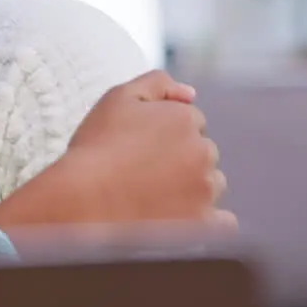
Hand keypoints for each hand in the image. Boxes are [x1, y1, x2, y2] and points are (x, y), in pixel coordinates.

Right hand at [57, 70, 233, 227]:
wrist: (83, 199)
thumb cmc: (97, 147)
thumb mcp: (117, 98)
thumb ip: (157, 84)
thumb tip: (190, 93)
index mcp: (184, 120)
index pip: (189, 121)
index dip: (163, 131)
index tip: (140, 145)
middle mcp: (203, 152)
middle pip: (202, 151)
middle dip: (181, 157)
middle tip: (143, 169)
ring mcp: (205, 190)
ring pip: (210, 183)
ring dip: (192, 186)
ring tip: (154, 194)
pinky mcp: (203, 223)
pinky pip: (222, 221)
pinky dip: (207, 218)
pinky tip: (181, 216)